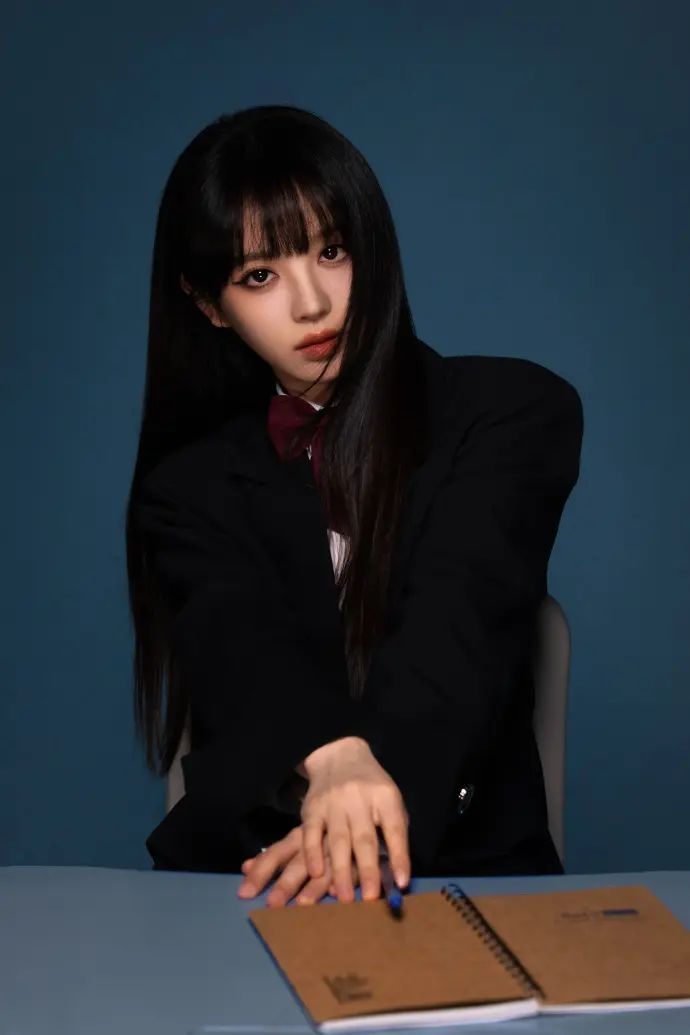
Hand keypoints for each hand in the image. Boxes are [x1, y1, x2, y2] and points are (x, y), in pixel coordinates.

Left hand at [237, 826, 358, 906]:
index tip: (244, 893)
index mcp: (298, 838)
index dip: (260, 872)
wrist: (352, 796)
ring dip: (315, 887)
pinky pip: (353, 865)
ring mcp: (338, 846)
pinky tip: (339, 893)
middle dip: (285, 884)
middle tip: (272, 904)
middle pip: (297, 864)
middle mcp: (315, 843)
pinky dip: (347, 878)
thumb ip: (274, 855)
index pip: (275, 854)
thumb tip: (245, 866)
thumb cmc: (321, 828)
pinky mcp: (358, 851)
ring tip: (303, 904)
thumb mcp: (299, 840)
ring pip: (325, 867)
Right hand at [300, 736, 409, 903]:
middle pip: (364, 838)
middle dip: (368, 870)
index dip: (400, 856)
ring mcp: (334, 802)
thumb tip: (398, 877)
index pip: (395, 829)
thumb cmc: (371, 788)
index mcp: (385, 797)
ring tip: (345, 897)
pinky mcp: (312, 807)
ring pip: (338, 840)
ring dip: (341, 871)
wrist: (340, 756)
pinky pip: (312, 833)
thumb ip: (394, 834)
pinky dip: (313, 853)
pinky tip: (316, 873)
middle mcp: (359, 799)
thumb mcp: (390, 802)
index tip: (403, 883)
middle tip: (371, 899)